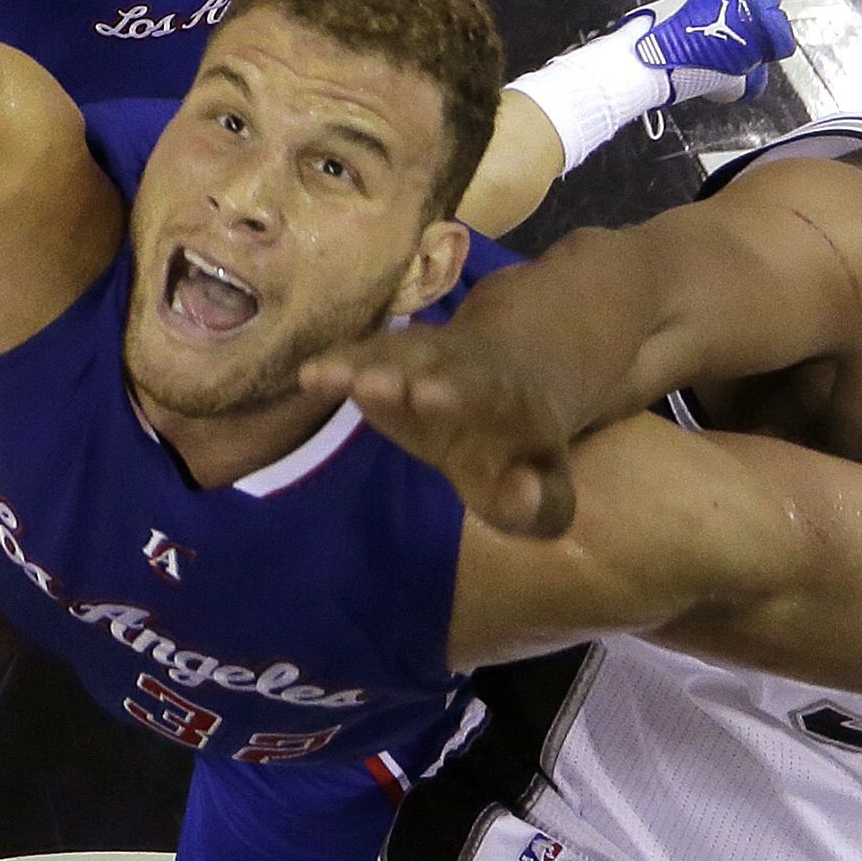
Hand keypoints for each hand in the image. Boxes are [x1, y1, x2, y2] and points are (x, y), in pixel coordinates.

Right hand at [301, 317, 579, 537]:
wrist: (511, 383)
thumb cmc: (522, 453)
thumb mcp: (550, 492)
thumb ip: (541, 505)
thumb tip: (522, 494)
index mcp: (509, 396)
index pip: (486, 390)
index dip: (457, 392)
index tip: (426, 394)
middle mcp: (466, 368)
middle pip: (435, 365)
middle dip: (403, 375)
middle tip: (371, 384)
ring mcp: (425, 360)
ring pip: (395, 355)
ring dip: (363, 364)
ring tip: (326, 376)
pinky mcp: (392, 363)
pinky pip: (365, 358)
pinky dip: (340, 365)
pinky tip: (311, 376)